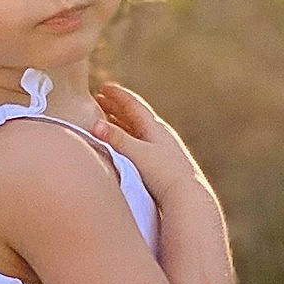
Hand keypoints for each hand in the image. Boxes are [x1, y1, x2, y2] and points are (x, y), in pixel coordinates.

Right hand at [92, 81, 196, 197]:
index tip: (102, 86)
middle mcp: (160, 134)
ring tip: (107, 118)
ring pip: (138, 129)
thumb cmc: (164, 174)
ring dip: (121, 121)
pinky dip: (128, 137)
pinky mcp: (164, 162)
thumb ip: (117, 139)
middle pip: (134, 115)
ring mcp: (163, 148)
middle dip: (115, 106)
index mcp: (155, 127)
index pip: (133, 105)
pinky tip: (126, 143)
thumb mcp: (137, 154)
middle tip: (98, 99)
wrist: (188, 197)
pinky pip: (141, 142)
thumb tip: (95, 125)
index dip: (117, 95)